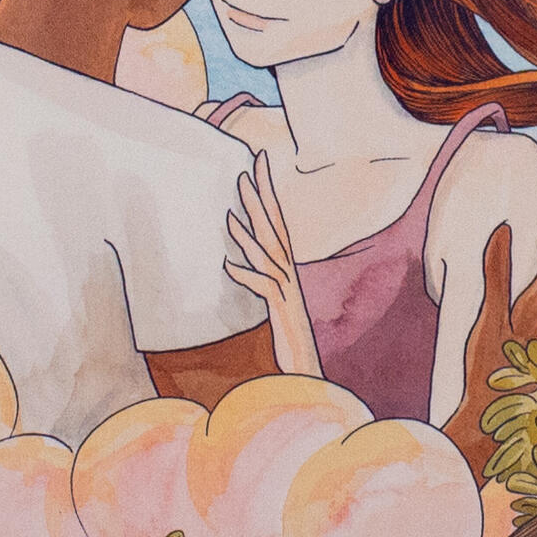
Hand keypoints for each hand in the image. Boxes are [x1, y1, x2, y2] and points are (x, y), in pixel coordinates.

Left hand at [225, 151, 319, 379]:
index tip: (257, 164)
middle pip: (274, 229)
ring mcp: (286, 291)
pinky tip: (229, 265)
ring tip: (231, 210)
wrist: (306, 371)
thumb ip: (259, 280)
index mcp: (285, 268)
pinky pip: (263, 288)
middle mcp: (288, 274)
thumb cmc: (289, 338)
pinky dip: (246, 275)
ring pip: (267, 254)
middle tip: (247, 170)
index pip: (276, 222)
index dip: (267, 193)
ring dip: (249, 231)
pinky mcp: (281, 310)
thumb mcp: (272, 302)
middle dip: (260, 199)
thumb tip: (239, 263)